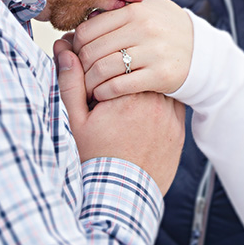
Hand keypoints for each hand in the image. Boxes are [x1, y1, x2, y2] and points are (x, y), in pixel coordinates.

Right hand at [55, 36, 184, 194]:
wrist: (121, 195)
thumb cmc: (94, 158)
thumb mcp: (74, 120)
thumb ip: (70, 82)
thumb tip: (65, 49)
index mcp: (127, 92)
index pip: (116, 58)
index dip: (101, 63)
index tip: (92, 77)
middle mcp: (153, 99)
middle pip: (138, 69)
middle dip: (122, 73)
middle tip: (106, 91)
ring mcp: (169, 113)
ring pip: (154, 83)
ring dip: (140, 85)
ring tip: (123, 104)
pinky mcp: (178, 127)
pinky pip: (169, 101)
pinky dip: (155, 101)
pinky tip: (139, 114)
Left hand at [73, 0, 192, 101]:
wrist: (204, 52)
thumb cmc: (167, 29)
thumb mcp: (148, 8)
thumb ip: (119, 8)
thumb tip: (86, 15)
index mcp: (135, 10)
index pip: (87, 29)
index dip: (75, 45)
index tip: (74, 56)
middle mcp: (144, 28)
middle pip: (92, 50)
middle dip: (78, 66)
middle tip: (76, 75)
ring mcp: (153, 52)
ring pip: (103, 68)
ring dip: (88, 82)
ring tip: (85, 88)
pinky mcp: (161, 75)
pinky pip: (120, 85)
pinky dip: (103, 92)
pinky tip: (100, 95)